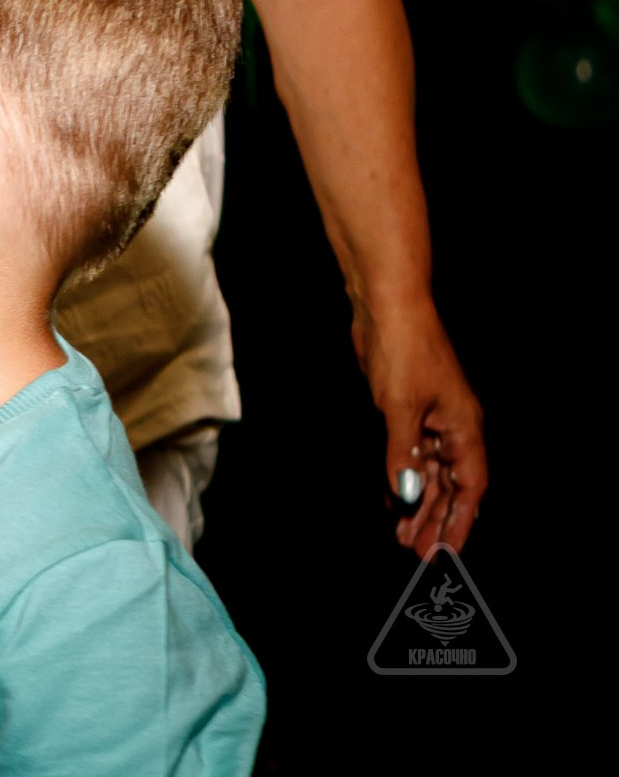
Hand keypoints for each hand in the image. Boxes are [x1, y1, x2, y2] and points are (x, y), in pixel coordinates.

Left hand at [356, 299, 485, 554]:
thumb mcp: (400, 408)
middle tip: (418, 552)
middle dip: (437, 520)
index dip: (461, 522)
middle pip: (451, 486)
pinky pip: (410, 454)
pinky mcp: (407, 409)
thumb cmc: (403, 351)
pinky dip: (403, 477)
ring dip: (418, 503)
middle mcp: (454, 427)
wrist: (387, 306)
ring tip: (403, 534)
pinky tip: (392, 498)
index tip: (448, 552)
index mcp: (465, 428)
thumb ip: (403, 455)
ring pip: (430, 473)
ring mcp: (431, 418)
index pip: (470, 488)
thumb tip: (406, 495)